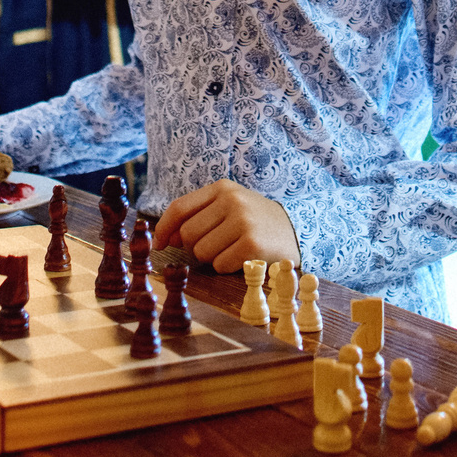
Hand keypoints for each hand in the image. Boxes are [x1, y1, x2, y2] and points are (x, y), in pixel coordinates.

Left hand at [156, 180, 299, 272]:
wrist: (297, 229)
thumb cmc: (254, 221)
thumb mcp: (229, 206)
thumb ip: (198, 216)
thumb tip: (166, 238)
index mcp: (222, 188)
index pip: (179, 208)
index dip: (164, 228)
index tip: (160, 244)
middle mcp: (232, 201)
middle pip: (188, 235)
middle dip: (195, 248)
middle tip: (216, 246)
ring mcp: (243, 222)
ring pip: (202, 252)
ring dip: (212, 258)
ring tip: (232, 250)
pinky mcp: (252, 245)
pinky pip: (220, 265)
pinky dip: (227, 267)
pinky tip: (243, 258)